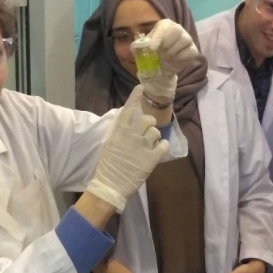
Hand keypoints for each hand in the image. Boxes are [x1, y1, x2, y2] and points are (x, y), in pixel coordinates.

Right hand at [85, 85, 168, 211]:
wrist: (110, 185)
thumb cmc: (108, 165)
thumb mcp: (112, 143)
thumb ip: (122, 132)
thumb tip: (131, 123)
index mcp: (119, 130)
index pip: (129, 108)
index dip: (135, 97)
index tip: (141, 87)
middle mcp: (132, 135)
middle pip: (148, 119)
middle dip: (150, 124)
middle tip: (147, 132)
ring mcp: (142, 145)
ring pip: (157, 132)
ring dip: (155, 137)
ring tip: (149, 146)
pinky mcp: (152, 157)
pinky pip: (164, 145)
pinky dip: (162, 147)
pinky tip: (157, 151)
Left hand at [139, 19, 199, 98]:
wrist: (162, 67)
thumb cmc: (153, 54)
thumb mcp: (141, 51)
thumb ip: (137, 47)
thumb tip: (135, 46)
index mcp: (165, 25)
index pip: (164, 27)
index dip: (158, 37)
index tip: (151, 48)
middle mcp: (178, 29)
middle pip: (176, 31)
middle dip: (167, 44)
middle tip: (160, 53)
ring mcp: (187, 38)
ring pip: (184, 41)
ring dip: (172, 53)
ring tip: (166, 57)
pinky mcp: (193, 49)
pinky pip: (190, 52)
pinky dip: (181, 58)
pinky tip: (175, 60)